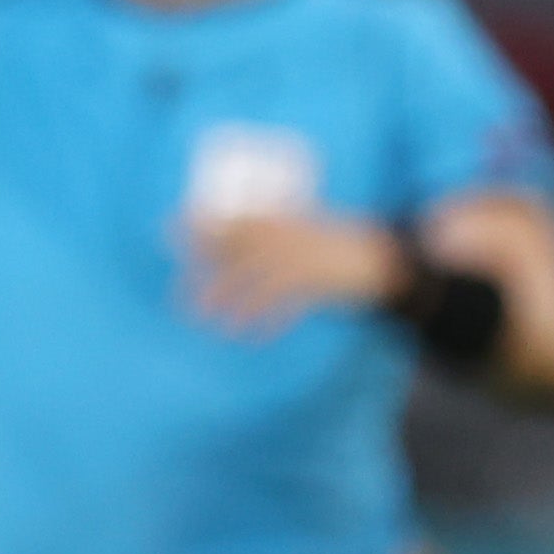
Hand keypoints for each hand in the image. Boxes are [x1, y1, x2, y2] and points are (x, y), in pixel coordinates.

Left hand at [186, 210, 401, 335]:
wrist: (385, 256)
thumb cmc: (334, 243)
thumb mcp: (299, 226)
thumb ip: (267, 227)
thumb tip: (223, 233)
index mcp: (282, 217)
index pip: (234, 218)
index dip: (200, 224)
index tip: (168, 231)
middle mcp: (289, 234)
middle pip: (237, 251)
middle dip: (206, 273)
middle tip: (178, 299)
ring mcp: (305, 257)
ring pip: (257, 280)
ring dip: (230, 302)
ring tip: (207, 323)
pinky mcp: (322, 281)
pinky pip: (288, 303)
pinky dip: (267, 320)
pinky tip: (248, 336)